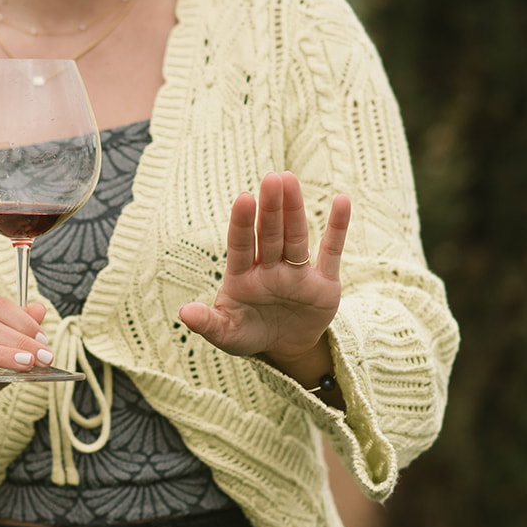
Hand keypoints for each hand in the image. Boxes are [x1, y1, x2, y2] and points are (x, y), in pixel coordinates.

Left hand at [178, 171, 350, 385]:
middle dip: (271, 208)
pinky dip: (338, 227)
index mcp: (242, 276)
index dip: (242, 223)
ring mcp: (296, 272)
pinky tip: (342, 201)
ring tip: (291, 180)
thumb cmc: (248, 334)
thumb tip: (184, 313)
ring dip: (294, 210)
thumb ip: (207, 323)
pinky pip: (332, 251)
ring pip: (296, 237)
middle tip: (272, 177)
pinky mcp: (324, 283)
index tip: (244, 198)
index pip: (241, 245)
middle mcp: (269, 268)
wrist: (283, 348)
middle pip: (270, 234)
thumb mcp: (226, 335)